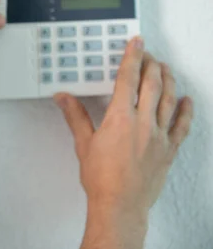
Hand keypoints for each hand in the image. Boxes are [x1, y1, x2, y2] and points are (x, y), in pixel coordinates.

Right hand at [54, 36, 193, 216]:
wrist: (120, 206)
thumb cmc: (101, 179)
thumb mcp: (83, 144)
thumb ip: (75, 116)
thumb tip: (63, 98)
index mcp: (120, 118)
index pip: (127, 79)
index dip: (132, 57)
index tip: (136, 43)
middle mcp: (143, 123)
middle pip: (152, 84)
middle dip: (151, 64)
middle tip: (148, 53)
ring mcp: (160, 136)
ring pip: (169, 99)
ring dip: (169, 80)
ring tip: (166, 68)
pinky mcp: (169, 150)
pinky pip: (182, 125)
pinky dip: (185, 110)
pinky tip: (186, 100)